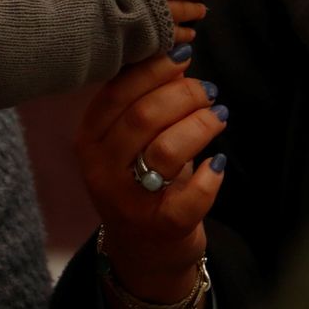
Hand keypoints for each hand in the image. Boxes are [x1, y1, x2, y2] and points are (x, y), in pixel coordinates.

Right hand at [75, 48, 228, 303]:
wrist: (143, 252)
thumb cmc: (140, 180)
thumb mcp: (127, 141)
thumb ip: (141, 101)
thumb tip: (174, 56)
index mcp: (89, 140)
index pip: (117, 93)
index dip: (153, 69)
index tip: (182, 56)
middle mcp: (101, 170)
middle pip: (144, 117)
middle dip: (184, 94)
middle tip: (208, 90)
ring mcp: (128, 201)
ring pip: (166, 150)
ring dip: (200, 125)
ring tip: (219, 115)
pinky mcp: (161, 226)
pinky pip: (190, 195)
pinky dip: (210, 176)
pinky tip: (217, 163)